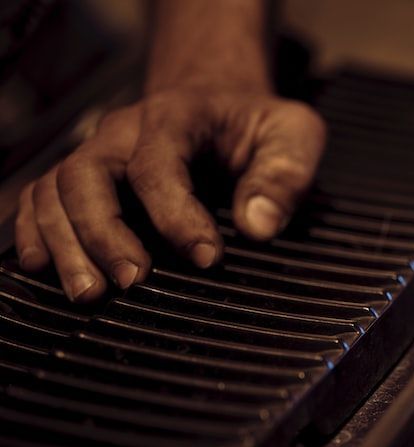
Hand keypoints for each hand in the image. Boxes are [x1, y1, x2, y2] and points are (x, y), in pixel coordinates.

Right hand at [15, 89, 325, 301]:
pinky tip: (42, 268)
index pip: (160, 163)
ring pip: (55, 190)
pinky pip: (40, 198)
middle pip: (88, 175)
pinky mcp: (85, 179)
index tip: (207, 259)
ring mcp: (98, 154)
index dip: (177, 214)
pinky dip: (34, 231)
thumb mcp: (294, 135)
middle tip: (131, 282)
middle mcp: (124, 132)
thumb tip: (258, 226)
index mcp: (177, 115)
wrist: (220, 101)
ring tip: (89, 293)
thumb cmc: (257, 126)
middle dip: (104, 233)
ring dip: (65, 244)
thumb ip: (284, 177)